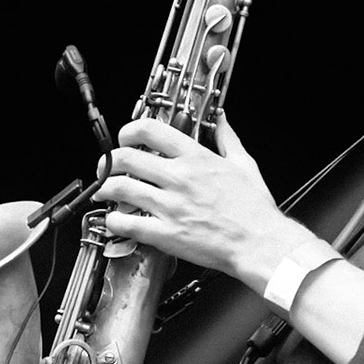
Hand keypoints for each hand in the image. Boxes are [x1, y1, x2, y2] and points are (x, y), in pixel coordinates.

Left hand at [93, 114, 314, 290]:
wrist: (261, 243)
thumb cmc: (254, 210)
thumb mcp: (245, 164)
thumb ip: (227, 138)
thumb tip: (222, 120)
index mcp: (196, 158)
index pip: (150, 130)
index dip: (129, 130)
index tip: (126, 138)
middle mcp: (179, 178)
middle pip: (126, 157)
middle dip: (109, 161)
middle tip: (108, 167)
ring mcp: (170, 206)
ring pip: (120, 188)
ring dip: (104, 189)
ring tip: (103, 192)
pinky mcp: (166, 234)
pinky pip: (126, 223)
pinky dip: (113, 220)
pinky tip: (115, 220)